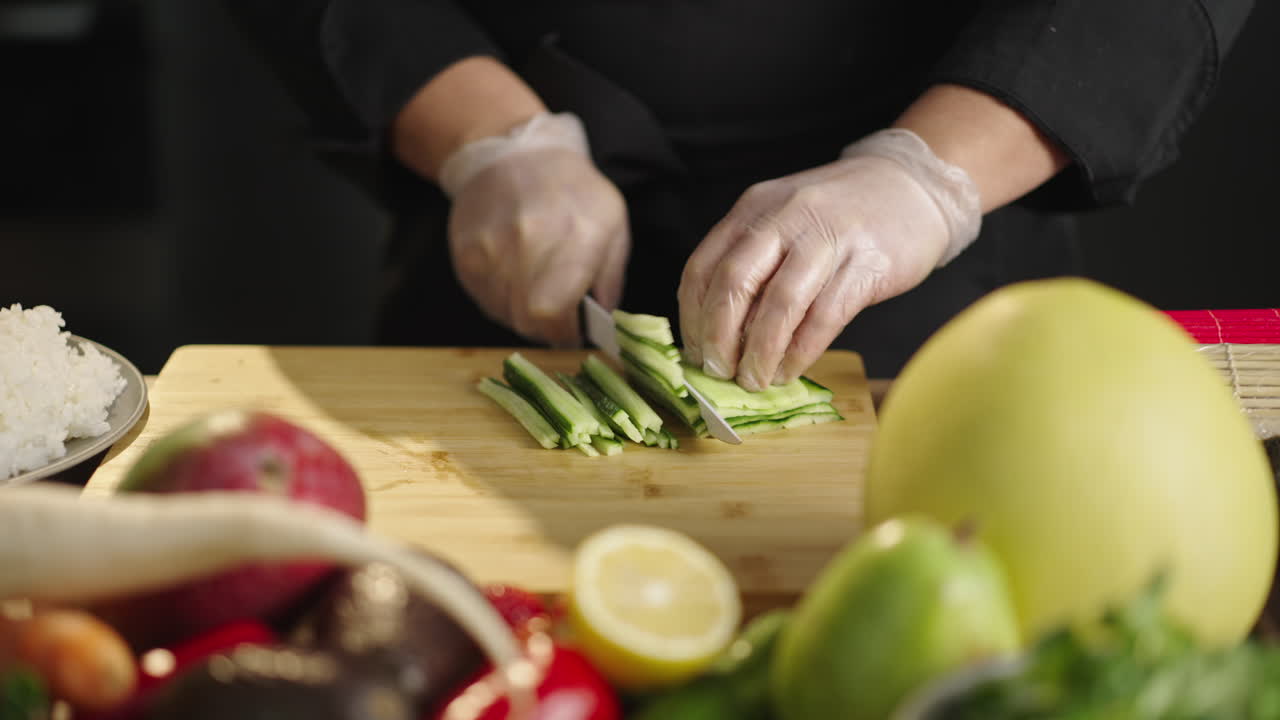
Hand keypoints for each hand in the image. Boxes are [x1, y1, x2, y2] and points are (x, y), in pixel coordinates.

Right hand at [441, 112, 629, 346]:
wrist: (516, 154)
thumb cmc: (573, 192)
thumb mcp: (613, 225)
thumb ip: (611, 278)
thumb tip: (602, 321)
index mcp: (575, 237)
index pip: (554, 311)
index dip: (564, 333)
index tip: (573, 332)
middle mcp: (528, 243)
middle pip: (527, 320)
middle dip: (546, 328)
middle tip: (557, 315)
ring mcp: (492, 248)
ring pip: (503, 314)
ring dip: (522, 314)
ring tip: (535, 290)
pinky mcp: (466, 255)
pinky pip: (484, 300)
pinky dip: (502, 301)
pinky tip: (515, 279)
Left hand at [678, 128, 981, 390]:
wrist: (912, 186)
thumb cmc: (840, 214)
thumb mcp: (784, 220)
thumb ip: (752, 263)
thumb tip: (720, 332)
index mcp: (754, 208)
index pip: (704, 266)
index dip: (693, 318)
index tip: (695, 353)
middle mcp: (786, 217)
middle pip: (735, 283)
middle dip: (720, 337)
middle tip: (719, 372)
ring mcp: (828, 237)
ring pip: (780, 302)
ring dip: (761, 351)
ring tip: (755, 380)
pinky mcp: (867, 263)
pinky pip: (825, 315)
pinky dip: (802, 350)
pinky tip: (792, 369)